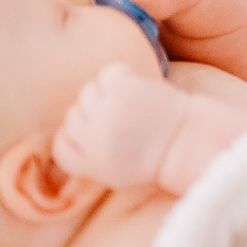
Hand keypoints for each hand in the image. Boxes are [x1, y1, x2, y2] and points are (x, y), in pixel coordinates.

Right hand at [51, 62, 180, 196]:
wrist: (186, 142)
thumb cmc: (152, 156)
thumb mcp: (114, 171)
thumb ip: (87, 156)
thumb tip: (66, 135)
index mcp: (89, 164)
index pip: (60, 146)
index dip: (74, 138)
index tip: (94, 135)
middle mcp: (93, 138)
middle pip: (72, 116)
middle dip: (93, 116)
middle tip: (120, 119)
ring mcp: (105, 112)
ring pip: (87, 92)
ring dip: (106, 95)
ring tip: (130, 105)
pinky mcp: (121, 89)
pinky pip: (108, 74)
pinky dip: (120, 76)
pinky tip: (135, 89)